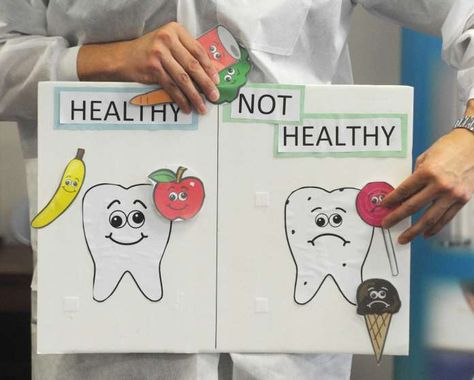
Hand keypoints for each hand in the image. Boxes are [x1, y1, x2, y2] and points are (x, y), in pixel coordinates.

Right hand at [78, 22, 219, 113]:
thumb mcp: (169, 45)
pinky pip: (171, 86)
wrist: (123, 57)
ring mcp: (159, 53)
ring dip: (194, 95)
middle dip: (206, 84)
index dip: (210, 68)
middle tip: (214, 96)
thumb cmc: (150, 51)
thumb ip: (188, 54)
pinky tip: (186, 106)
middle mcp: (167, 39)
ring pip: (183, 78)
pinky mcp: (153, 68)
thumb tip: (211, 71)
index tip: (217, 81)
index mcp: (175, 30)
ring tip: (202, 106)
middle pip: (193, 65)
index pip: (198, 50)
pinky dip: (180, 98)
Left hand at [381, 127, 473, 243]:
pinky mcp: (462, 199)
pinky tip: (426, 233)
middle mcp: (439, 185)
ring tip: (404, 238)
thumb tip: (405, 192)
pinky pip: (446, 218)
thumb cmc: (449, 147)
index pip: (403, 191)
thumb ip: (415, 175)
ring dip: (415, 230)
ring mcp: (452, 194)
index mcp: (427, 172)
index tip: (383, 206)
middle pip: (413, 207)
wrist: (473, 144)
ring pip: (430, 218)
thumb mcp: (426, 158)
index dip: (391, 200)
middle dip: (397, 217)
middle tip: (386, 224)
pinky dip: (435, 228)